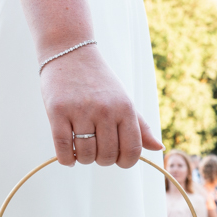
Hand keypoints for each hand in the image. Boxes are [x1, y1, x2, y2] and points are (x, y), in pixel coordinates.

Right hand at [40, 46, 163, 167]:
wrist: (71, 54)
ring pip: (86, 154)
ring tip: (83, 152)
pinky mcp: (57, 111)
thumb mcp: (125, 101)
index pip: (132, 150)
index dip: (127, 162)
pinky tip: (69, 158)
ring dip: (84, 160)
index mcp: (126, 109)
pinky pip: (63, 148)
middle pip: (108, 156)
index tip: (119, 160)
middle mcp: (105, 110)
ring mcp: (81, 111)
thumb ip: (141, 127)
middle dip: (103, 160)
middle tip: (98, 151)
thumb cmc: (101, 83)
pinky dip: (66, 159)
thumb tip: (159, 148)